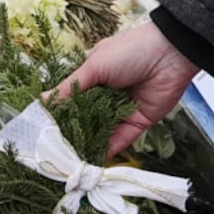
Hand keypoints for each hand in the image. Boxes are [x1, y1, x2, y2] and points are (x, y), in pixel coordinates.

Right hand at [47, 18, 198, 159]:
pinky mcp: (138, 122)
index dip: (61, 114)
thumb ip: (71, 88)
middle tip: (56, 151)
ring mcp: (122, 110)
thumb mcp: (95, 66)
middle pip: (87, 119)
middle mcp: (107, 95)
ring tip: (71, 161)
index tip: (44, 131)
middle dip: (74, 133)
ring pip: (103, 132)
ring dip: (90, 144)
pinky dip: (110, 150)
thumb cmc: (129, 51)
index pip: (73, 100)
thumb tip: (43, 100)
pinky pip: (122, 139)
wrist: (170, 54)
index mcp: (95, 77)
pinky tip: (94, 161)